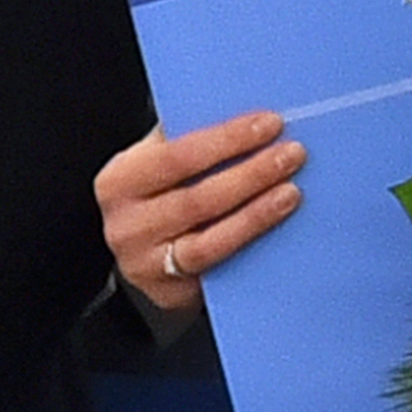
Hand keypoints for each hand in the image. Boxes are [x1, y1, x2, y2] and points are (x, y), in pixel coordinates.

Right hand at [100, 112, 303, 306]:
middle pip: (197, 199)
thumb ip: (186, 141)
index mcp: (120, 180)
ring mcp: (146, 265)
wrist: (143, 256)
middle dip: (251, 173)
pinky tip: (275, 226)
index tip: (269, 123)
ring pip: (209, 240)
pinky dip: (247, 244)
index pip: (177, 155)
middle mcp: (126, 225)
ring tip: (291, 191)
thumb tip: (248, 118)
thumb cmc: (157, 197)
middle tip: (292, 155)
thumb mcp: (156, 165)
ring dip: (256, 213)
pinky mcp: (169, 293)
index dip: (227, 139)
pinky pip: (216, 269)